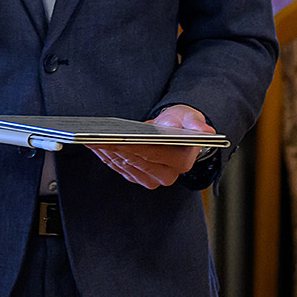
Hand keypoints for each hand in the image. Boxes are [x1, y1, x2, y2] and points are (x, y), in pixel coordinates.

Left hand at [89, 105, 214, 188]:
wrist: (174, 133)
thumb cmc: (180, 123)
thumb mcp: (189, 116)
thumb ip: (195, 122)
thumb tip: (205, 130)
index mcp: (180, 161)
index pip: (150, 153)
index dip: (129, 145)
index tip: (112, 137)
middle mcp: (167, 175)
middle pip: (133, 160)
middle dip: (113, 148)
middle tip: (94, 137)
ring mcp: (152, 179)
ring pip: (124, 166)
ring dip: (106, 153)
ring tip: (91, 139)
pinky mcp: (139, 178)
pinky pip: (120, 169)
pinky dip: (107, 157)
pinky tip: (97, 147)